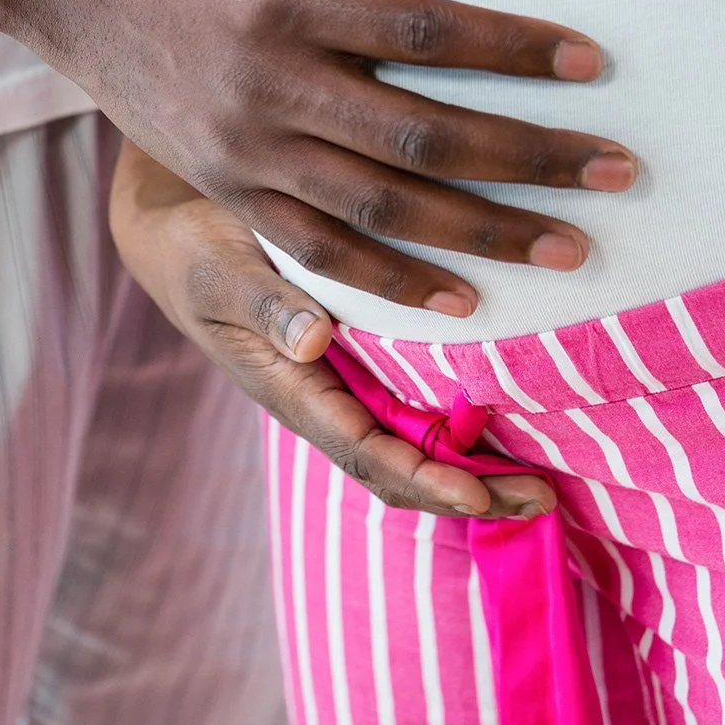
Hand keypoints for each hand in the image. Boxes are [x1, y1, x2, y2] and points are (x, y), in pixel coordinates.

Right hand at [34, 0, 634, 317]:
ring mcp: (243, 152)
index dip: (515, 50)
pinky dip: (392, 284)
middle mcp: (265, 88)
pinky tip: (461, 302)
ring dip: (482, 237)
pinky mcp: (226, 188)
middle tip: (619, 173)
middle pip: (422, 141)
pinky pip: (319, 250)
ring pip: (381, 214)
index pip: (426, 33)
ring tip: (571, 252)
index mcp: (282, 1)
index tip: (594, 65)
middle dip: (530, 162)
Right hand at [109, 141, 556, 518]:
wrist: (180, 230)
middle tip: (544, 493)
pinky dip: (459, 415)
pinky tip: (508, 403)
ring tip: (544, 470)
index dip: (423, 478)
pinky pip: (412, 396)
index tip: (481, 494)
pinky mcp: (358, 350)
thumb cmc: (196, 250)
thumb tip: (310, 340)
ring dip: (473, 462)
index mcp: (289, 387)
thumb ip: (262, 305)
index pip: (362, 453)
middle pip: (400, 465)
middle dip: (469, 489)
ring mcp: (342, 378)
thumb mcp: (220, 271)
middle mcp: (323, 395)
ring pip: (413, 438)